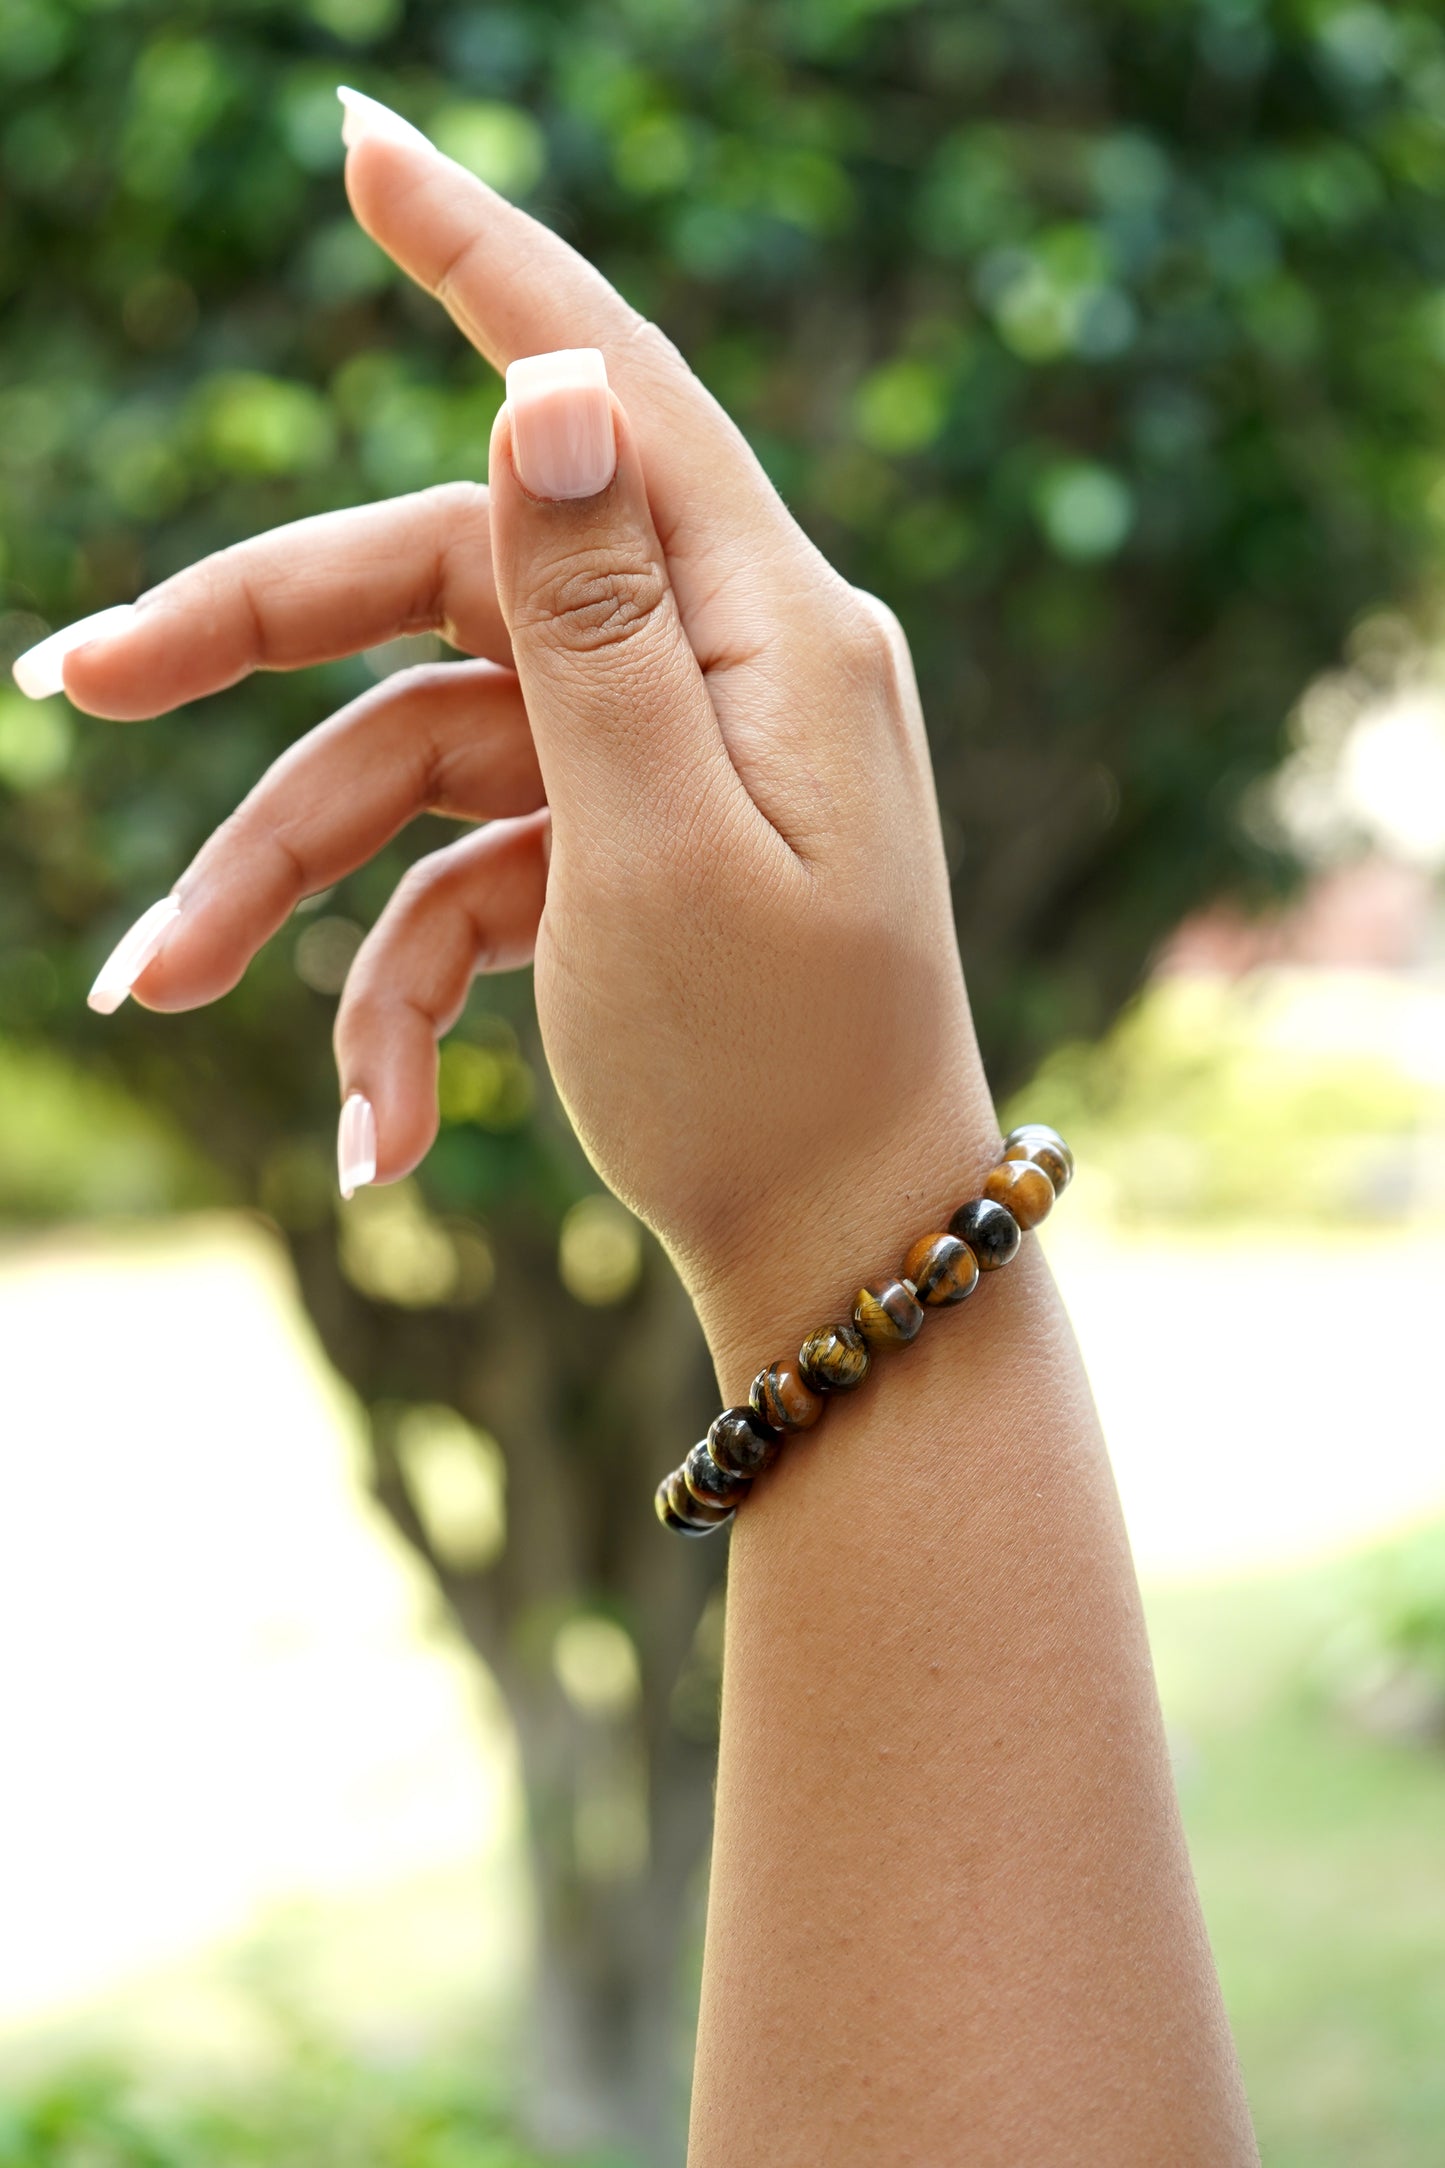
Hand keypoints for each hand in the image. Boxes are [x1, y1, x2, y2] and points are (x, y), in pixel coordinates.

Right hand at [18, 89, 995, 1377]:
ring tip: (162, 987)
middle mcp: (712, 665)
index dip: (481, 261)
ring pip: (415, 759)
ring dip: (286, 882)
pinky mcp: (609, 856)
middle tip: (69, 677)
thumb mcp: (667, 847)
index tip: (361, 138)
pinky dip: (399, 991)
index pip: (606, 390)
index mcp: (765, 626)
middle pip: (443, 586)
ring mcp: (654, 765)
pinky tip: (379, 1138)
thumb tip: (549, 386)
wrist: (839, 1248)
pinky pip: (459, 880)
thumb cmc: (779, 1072)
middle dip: (253, 644)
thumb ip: (600, 621)